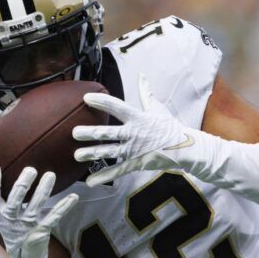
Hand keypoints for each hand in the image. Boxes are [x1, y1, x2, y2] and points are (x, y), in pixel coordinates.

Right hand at [0, 164, 78, 257]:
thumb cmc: (15, 231)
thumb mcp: (4, 217)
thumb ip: (3, 198)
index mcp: (0, 215)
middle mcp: (11, 220)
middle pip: (14, 201)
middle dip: (22, 185)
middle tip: (31, 170)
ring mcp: (26, 227)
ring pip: (35, 207)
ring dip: (43, 190)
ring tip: (51, 175)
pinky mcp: (41, 233)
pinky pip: (53, 217)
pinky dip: (64, 207)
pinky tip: (73, 197)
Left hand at [73, 73, 193, 186]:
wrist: (184, 148)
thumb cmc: (169, 127)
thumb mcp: (157, 108)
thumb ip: (146, 93)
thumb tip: (142, 76)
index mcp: (137, 117)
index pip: (116, 106)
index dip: (101, 101)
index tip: (86, 98)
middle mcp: (133, 133)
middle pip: (107, 133)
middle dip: (89, 133)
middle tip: (74, 133)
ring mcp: (133, 150)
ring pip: (108, 152)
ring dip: (91, 154)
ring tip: (76, 155)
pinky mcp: (135, 163)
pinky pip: (117, 171)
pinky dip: (103, 176)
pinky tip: (90, 181)